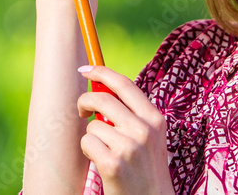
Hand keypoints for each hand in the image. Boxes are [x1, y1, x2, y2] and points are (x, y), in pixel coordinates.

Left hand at [77, 66, 174, 194]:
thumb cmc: (146, 168)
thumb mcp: (150, 138)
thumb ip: (132, 114)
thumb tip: (101, 87)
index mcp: (155, 119)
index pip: (124, 84)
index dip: (101, 72)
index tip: (86, 69)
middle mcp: (144, 130)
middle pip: (102, 99)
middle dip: (85, 101)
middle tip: (82, 111)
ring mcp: (129, 147)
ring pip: (92, 124)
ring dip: (92, 136)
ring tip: (105, 151)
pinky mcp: (113, 164)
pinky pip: (87, 142)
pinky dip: (89, 151)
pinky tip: (101, 162)